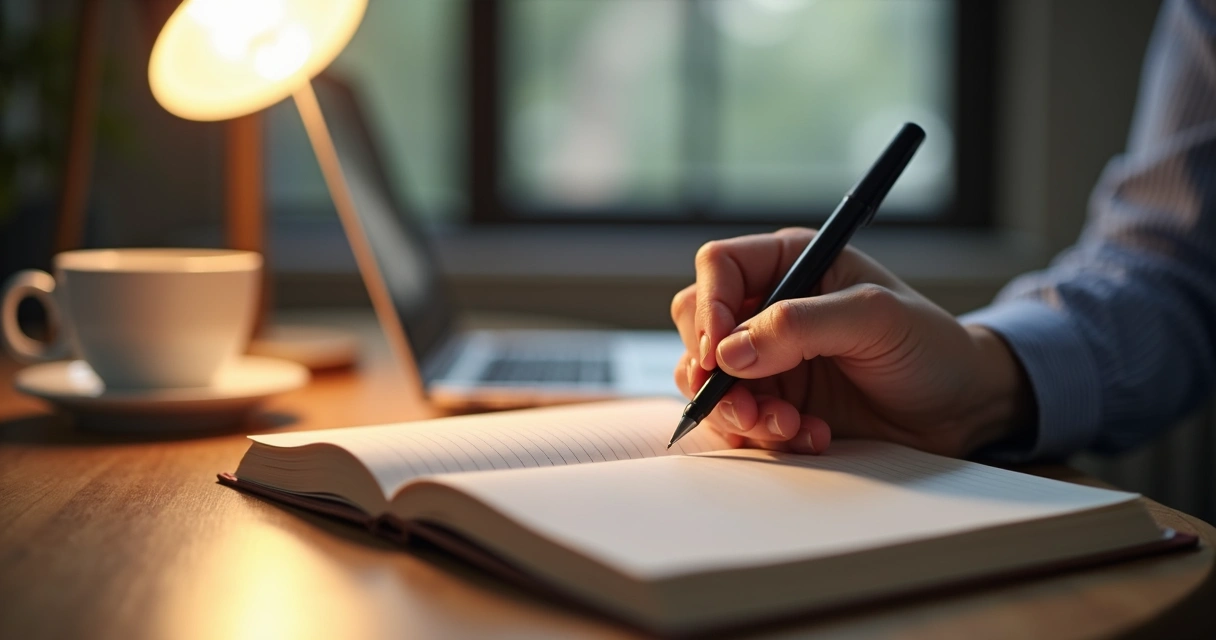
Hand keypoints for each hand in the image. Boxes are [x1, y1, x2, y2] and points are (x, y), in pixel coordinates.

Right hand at [670, 228, 1033, 457]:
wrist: (960, 409)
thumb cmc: (930, 346)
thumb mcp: (875, 319)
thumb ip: (800, 326)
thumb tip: (730, 353)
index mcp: (792, 264)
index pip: (720, 268)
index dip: (711, 307)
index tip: (721, 354)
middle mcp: (770, 308)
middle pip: (699, 325)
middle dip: (713, 370)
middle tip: (747, 403)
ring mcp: (768, 359)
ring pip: (708, 380)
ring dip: (737, 411)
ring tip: (788, 426)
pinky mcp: (774, 403)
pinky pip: (737, 420)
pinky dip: (762, 436)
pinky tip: (809, 437)